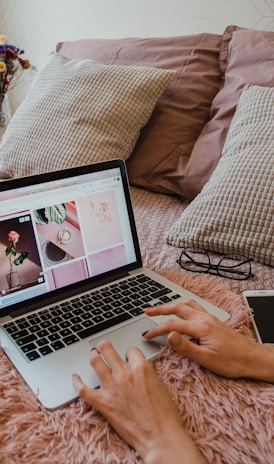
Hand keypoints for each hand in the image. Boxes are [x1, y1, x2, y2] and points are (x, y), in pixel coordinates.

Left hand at [72, 340, 205, 463]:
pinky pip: (83, 390)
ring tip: (93, 355)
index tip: (128, 358)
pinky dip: (76, 382)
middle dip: (105, 346)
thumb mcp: (159, 385)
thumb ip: (146, 373)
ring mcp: (112, 388)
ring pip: (95, 362)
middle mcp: (124, 374)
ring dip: (93, 356)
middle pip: (107, 349)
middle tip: (103, 347)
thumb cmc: (165, 415)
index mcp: (141, 368)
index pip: (131, 350)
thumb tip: (138, 370)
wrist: (159, 437)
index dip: (130, 354)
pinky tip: (75, 377)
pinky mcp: (103, 403)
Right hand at [143, 300, 273, 381]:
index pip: (172, 326)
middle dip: (160, 309)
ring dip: (171, 305)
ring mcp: (210, 318)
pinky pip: (195, 307)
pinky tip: (182, 311)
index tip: (145, 335)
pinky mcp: (214, 321)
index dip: (156, 330)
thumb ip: (185, 346)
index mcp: (200, 327)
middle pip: (177, 308)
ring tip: (160, 309)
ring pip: (187, 304)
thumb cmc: (232, 362)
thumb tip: (169, 335)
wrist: (253, 358)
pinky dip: (183, 306)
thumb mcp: (206, 359)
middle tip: (146, 311)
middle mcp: (204, 318)